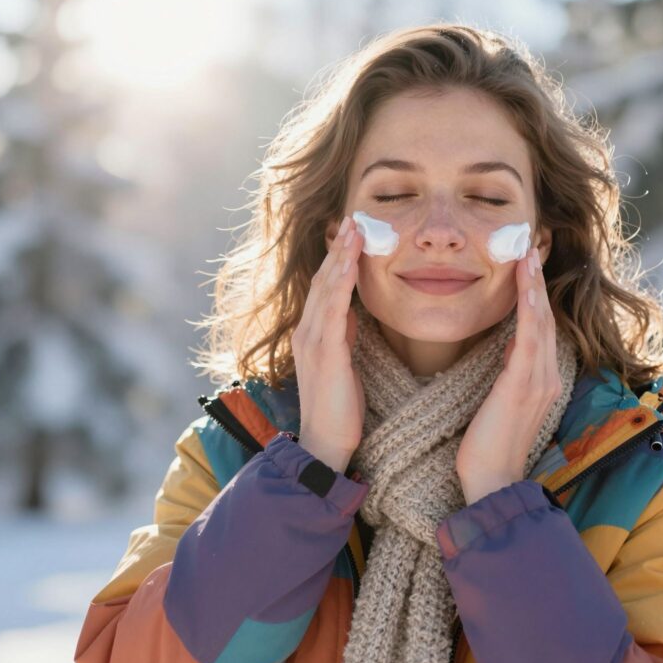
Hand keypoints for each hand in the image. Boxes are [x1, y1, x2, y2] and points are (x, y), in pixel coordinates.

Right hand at [291, 215, 365, 473]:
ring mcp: (313, 342)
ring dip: (340, 258)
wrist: (325, 444)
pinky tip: (350, 266)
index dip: (337, 258)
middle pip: (323, 280)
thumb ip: (344, 334)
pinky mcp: (325, 355)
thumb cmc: (339, 407)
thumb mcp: (344, 361)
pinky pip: (333, 313)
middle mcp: (307, 332)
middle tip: (354, 218)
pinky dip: (341, 286)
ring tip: (354, 230)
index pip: (325, 287)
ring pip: (325, 290)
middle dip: (339, 248)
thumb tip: (353, 309)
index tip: (352, 231)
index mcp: (312, 334)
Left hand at [456, 246, 563, 503]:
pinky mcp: (524, 384)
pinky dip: (529, 307)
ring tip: (527, 252)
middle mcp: (545, 375)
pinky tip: (524, 283)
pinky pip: (530, 336)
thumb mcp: (497, 403)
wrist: (491, 485)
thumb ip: (506, 376)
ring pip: (541, 320)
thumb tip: (502, 349)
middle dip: (538, 280)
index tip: (526, 264)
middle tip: (531, 244)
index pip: (539, 326)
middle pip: (545, 316)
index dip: (535, 293)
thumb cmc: (487, 448)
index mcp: (538, 379)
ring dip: (535, 284)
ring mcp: (539, 379)